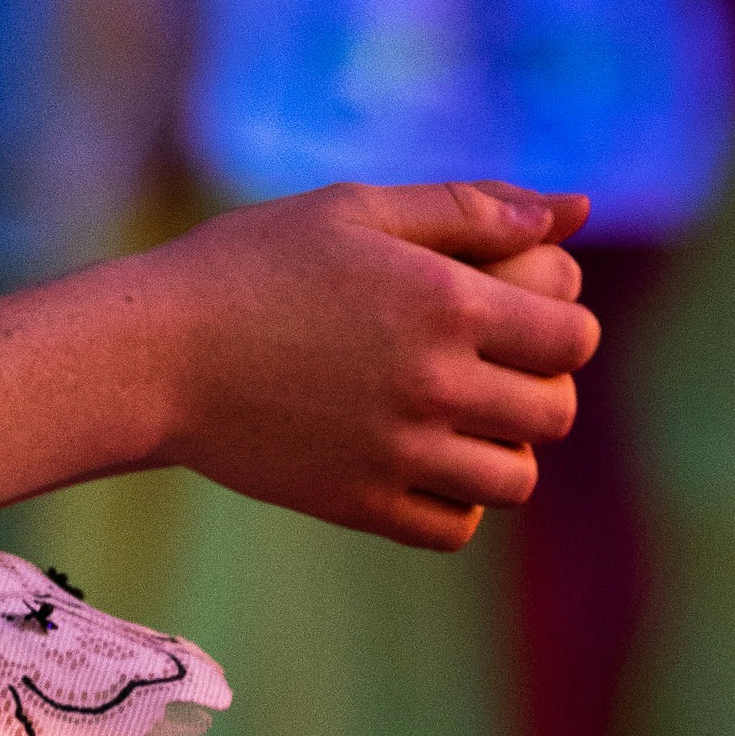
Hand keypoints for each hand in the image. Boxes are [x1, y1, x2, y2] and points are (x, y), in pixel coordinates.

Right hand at [152, 180, 601, 549]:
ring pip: (516, 480)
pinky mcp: (360, 504)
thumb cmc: (255, 263)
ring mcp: (398, 453)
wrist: (162, 354)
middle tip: (502, 370)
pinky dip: (459, 501)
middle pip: (555, 412)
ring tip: (467, 422)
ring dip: (507, 450)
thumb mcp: (361, 209)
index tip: (528, 313)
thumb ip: (470, 209)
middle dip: (545, 387)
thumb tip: (571, 213)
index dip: (564, 322)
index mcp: (447, 302)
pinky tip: (428, 462)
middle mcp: (435, 384)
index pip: (572, 335)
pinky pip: (454, 526)